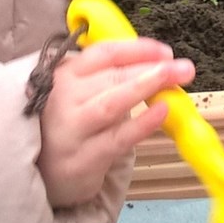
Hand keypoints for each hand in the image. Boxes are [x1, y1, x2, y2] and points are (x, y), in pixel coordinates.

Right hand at [39, 38, 194, 207]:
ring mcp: (71, 129)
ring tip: (174, 80)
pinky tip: (161, 112)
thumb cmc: (69, 124)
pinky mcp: (82, 159)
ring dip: (145, 87)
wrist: (40, 173)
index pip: (104, 53)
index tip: (165, 52)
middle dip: (150, 67)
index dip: (137, 49)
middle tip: (183, 67)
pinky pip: (116, 138)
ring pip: (112, 103)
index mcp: (65, 74)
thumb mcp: (77, 93)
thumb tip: (158, 64)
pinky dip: (141, 124)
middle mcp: (64, 98)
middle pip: (111, 75)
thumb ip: (107, 76)